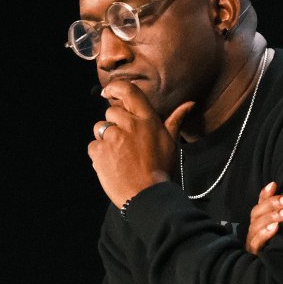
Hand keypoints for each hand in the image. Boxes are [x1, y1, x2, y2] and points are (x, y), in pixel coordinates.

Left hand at [89, 81, 195, 207]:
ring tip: (119, 156)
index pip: (129, 91)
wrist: (147, 196)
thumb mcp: (171, 143)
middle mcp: (129, 125)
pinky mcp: (100, 152)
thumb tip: (189, 104)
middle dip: (114, 124)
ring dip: (105, 139)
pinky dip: (99, 155)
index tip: (109, 91)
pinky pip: (93, 146)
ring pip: (99, 129)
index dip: (115, 88)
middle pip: (111, 112)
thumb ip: (175, 121)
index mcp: (147, 120)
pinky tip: (112, 165)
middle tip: (125, 143)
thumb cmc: (161, 170)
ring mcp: (113, 138)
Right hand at [245, 181, 282, 254]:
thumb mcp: (280, 230)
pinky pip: (256, 242)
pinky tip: (275, 228)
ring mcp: (252, 243)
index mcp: (258, 224)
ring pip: (256, 225)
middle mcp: (253, 232)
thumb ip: (279, 214)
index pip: (259, 206)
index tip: (274, 185)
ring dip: (272, 217)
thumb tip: (280, 190)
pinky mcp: (254, 255)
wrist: (271, 278)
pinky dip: (265, 233)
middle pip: (256, 213)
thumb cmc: (278, 250)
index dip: (265, 195)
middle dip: (273, 204)